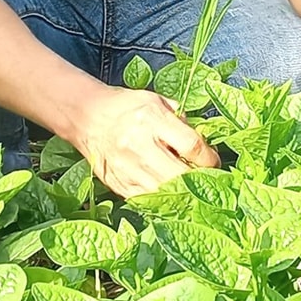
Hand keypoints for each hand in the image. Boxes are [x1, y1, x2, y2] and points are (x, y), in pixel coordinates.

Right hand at [68, 86, 218, 197]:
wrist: (86, 117)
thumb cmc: (124, 107)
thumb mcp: (156, 100)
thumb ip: (180, 120)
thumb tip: (202, 141)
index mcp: (151, 119)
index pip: (191, 146)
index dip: (209, 158)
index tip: (213, 161)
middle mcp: (139, 144)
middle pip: (181, 175)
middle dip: (199, 179)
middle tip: (206, 178)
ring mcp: (127, 168)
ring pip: (166, 191)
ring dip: (182, 192)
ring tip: (189, 187)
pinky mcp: (118, 183)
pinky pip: (147, 199)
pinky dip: (161, 198)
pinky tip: (168, 191)